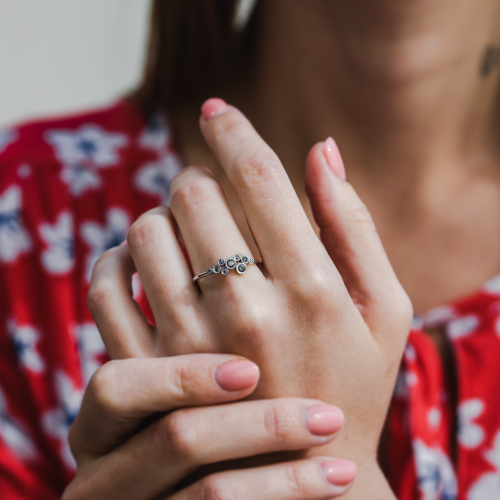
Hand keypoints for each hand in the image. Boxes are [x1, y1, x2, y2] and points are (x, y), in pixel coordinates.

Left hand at [88, 98, 411, 497]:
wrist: (301, 477)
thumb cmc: (353, 385)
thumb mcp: (386, 309)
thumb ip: (355, 225)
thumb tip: (321, 148)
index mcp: (314, 288)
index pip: (258, 176)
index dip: (232, 129)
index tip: (215, 106)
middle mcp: (249, 311)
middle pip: (194, 194)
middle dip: (198, 179)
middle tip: (210, 194)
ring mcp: (191, 346)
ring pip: (146, 230)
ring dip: (162, 216)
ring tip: (186, 238)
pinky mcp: (147, 373)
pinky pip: (106, 283)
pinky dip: (117, 257)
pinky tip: (144, 263)